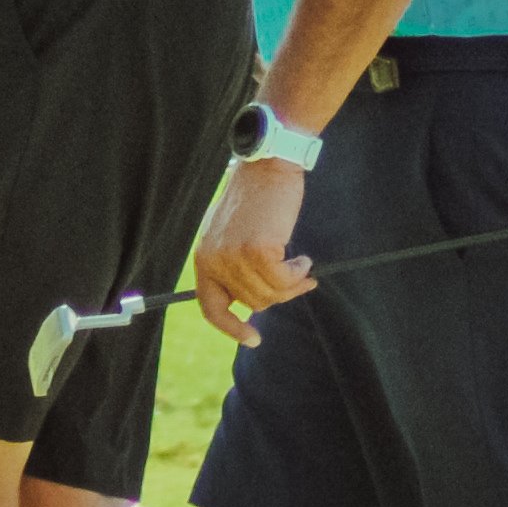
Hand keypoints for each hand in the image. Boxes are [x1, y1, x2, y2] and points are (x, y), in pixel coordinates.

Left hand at [190, 157, 315, 345]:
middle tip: (299, 282)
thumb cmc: (255, 198)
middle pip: (251, 302)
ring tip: (303, 268)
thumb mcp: (231, 233)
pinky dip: (298, 273)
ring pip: (270, 294)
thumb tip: (253, 299)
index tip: (252, 339)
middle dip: (279, 296)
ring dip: (292, 285)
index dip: (231, 328)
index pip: (210, 307)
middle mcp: (215, 260)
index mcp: (204, 258)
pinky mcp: (258, 251)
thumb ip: (233, 264)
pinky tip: (303, 259)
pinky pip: (284, 280)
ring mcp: (235, 257)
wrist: (266, 167)